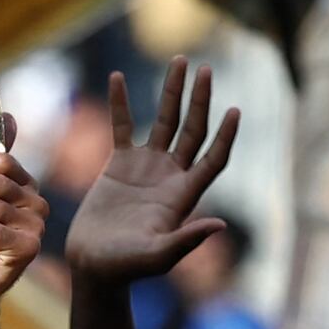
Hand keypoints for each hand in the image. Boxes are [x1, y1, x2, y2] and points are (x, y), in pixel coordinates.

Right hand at [62, 61, 237, 288]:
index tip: (235, 110)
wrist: (94, 266)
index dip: (225, 136)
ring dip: (172, 92)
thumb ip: (186, 240)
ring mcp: (145, 167)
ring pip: (164, 121)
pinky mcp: (118, 165)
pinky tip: (117, 76)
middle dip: (200, 100)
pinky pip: (122, 126)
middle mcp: (169, 176)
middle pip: (192, 130)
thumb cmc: (126, 268)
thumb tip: (220, 225)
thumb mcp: (157, 256)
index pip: (213, 158)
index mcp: (183, 194)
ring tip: (179, 61)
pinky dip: (119, 102)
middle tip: (206, 69)